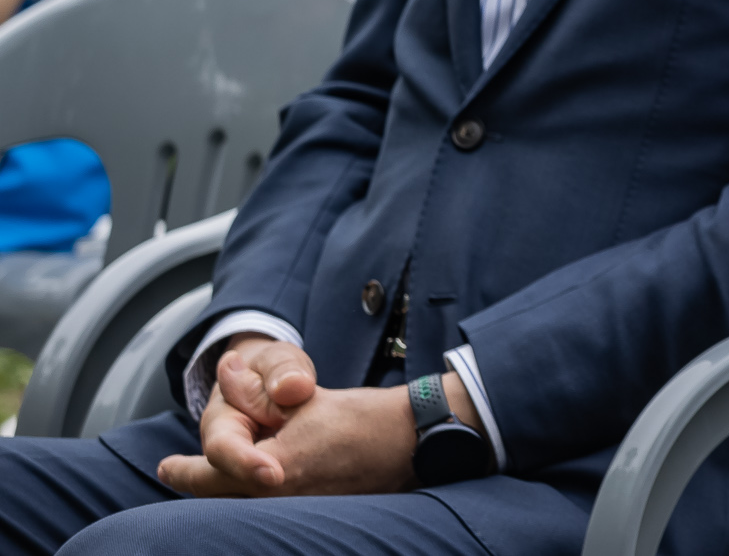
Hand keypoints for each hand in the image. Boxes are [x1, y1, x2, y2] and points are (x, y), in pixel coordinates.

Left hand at [157, 337, 437, 497]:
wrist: (410, 440)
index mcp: (273, 471)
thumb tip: (225, 369)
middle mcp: (280, 498)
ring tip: (205, 477)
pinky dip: (249, 493)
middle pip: (221, 497)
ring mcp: (298, 510)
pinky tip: (254, 479)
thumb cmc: (361, 418)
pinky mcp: (315, 511)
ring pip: (242, 505)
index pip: (212, 473)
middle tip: (174, 473)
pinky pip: (267, 506)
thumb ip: (257, 391)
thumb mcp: (304, 397)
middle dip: (197, 483)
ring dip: (223, 488)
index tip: (165, 467)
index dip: (184, 471)